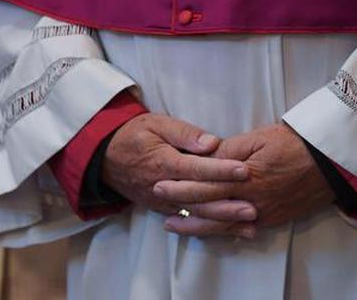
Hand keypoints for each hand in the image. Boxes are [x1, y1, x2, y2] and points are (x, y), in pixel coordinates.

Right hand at [102, 113, 252, 228]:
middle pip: (199, 199)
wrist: (104, 157)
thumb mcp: (157, 123)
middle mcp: (163, 186)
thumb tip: (212, 142)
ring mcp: (162, 202)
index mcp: (163, 161)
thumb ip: (185, 133)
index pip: (196, 168)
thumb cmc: (134, 135)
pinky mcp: (162, 209)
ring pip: (195, 215)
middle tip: (252, 207)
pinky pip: (188, 221)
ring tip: (248, 225)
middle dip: (226, 205)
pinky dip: (209, 228)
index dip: (221, 170)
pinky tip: (230, 232)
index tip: (244, 170)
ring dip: (222, 222)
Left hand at [152, 123, 333, 237]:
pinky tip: (211, 232)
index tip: (160, 183)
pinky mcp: (274, 219)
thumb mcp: (258, 138)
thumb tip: (205, 156)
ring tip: (175, 225)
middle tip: (158, 203)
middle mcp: (250, 200)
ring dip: (197, 226)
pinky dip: (224, 232)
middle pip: (209, 206)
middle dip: (182, 205)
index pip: (204, 184)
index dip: (180, 185)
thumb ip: (229, 150)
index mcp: (244, 177)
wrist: (331, 161)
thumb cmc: (294, 142)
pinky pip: (243, 229)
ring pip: (223, 224)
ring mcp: (263, 213)